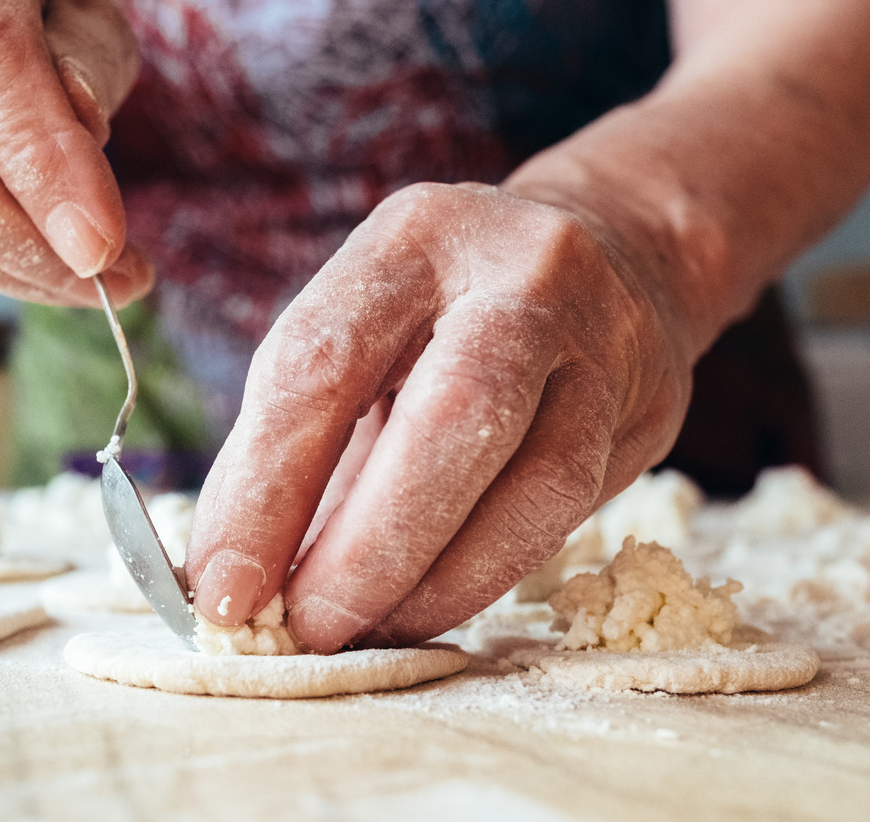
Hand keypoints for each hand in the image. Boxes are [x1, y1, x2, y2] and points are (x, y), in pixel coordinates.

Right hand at [0, 0, 151, 304]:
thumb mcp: (79, 8)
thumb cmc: (23, 4)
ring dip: (4, 267)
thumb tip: (80, 138)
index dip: (41, 157)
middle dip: (17, 235)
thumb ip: (87, 63)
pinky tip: (37, 272)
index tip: (103, 240)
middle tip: (103, 279)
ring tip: (90, 288)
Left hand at [184, 182, 696, 652]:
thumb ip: (293, 440)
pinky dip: (486, 576)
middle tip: (304, 626)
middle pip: (452, 416)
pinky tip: (428, 608)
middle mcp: (522, 273)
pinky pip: (568, 513)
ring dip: (436, 581)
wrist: (617, 246)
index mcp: (414, 238)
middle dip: (367, 547)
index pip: (325, 361)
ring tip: (366, 631)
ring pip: (536, 480)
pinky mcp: (648, 407)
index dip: (265, 488)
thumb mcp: (362, 327)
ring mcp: (604, 338)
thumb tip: (225, 572)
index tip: (221, 585)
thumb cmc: (447, 307)